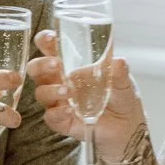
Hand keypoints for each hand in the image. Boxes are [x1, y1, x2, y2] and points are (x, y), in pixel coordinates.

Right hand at [27, 31, 145, 159]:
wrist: (127, 127)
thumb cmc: (121, 96)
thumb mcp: (123, 81)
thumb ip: (119, 71)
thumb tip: (118, 61)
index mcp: (70, 65)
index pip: (50, 49)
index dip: (45, 41)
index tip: (51, 37)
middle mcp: (59, 81)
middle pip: (36, 70)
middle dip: (41, 65)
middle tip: (56, 64)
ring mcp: (59, 102)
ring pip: (41, 93)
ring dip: (51, 90)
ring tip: (67, 90)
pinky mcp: (63, 121)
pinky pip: (51, 117)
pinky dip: (57, 113)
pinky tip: (69, 110)